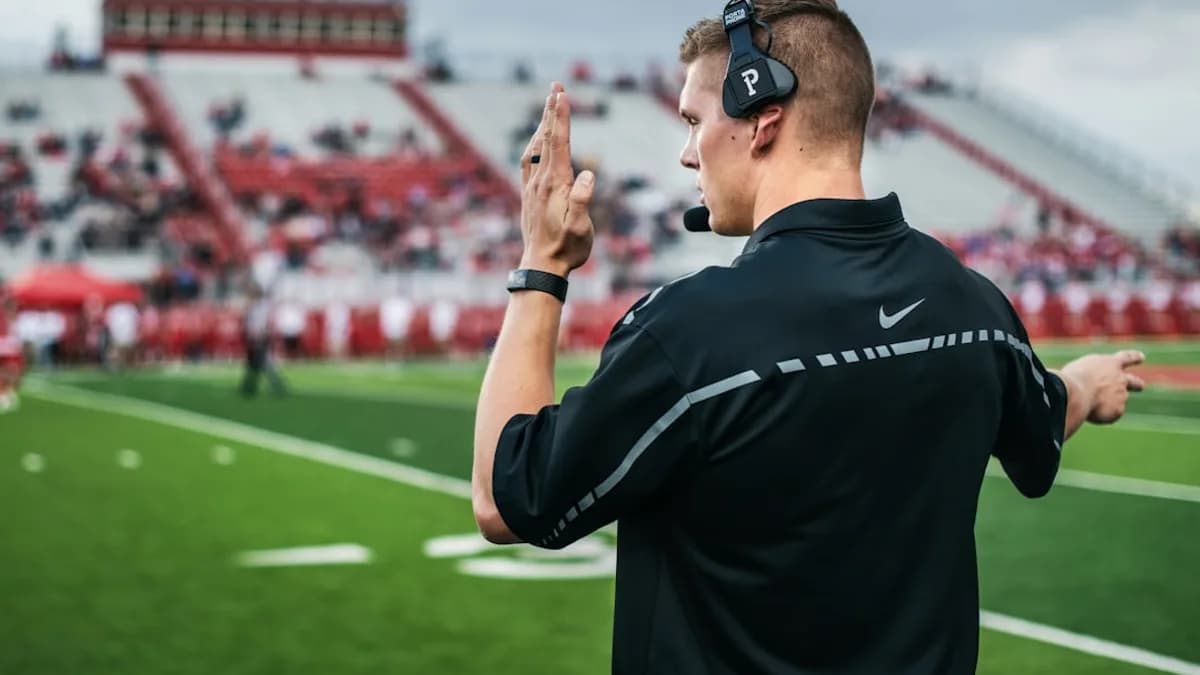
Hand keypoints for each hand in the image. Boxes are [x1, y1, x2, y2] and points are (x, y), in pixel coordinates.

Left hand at [518, 83, 594, 277]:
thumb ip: (582, 201)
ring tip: (548, 107)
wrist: (541, 267)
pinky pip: (529, 161)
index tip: (561, 94)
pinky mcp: (529, 195)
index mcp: (555, 184)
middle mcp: (541, 181)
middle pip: (546, 138)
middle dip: (551, 111)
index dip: (561, 117)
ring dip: (543, 125)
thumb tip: (587, 174)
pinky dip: (534, 144)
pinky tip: (536, 142)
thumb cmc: (567, 249)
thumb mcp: (580, 228)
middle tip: (555, 86)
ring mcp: (532, 187)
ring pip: (536, 147)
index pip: (559, 143)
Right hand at [1061, 350, 1145, 424]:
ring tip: (1092, 405)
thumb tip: (1093, 386)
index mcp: (1110, 363)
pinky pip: (1108, 415)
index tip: (1141, 357)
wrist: (1076, 393)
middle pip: (1134, 382)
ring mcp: (1121, 395)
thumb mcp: (1081, 368)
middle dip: (1137, 384)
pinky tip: (1088, 411)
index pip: (1126, 358)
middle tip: (1140, 386)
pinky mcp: (1118, 410)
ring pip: (1117, 401)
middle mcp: (1120, 379)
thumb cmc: (1073, 378)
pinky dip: (1099, 415)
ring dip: (1109, 404)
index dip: (1134, 357)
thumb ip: (1091, 375)